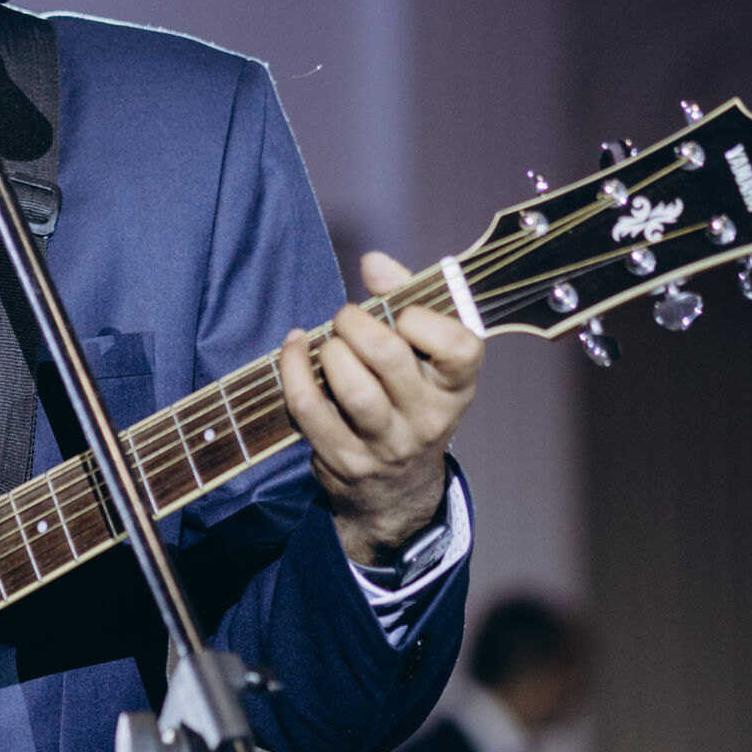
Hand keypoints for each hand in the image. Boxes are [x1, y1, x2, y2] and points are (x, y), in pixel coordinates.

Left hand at [277, 252, 481, 562]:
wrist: (397, 490)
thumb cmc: (408, 399)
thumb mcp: (426, 357)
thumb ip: (405, 298)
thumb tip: (373, 261)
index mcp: (456, 387)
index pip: (458, 346)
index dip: (422, 318)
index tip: (402, 315)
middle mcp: (428, 418)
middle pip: (389, 356)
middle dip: (355, 322)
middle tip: (347, 319)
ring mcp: (386, 444)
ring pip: (352, 388)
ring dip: (328, 350)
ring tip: (328, 344)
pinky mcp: (344, 460)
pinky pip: (308, 407)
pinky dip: (293, 369)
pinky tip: (294, 350)